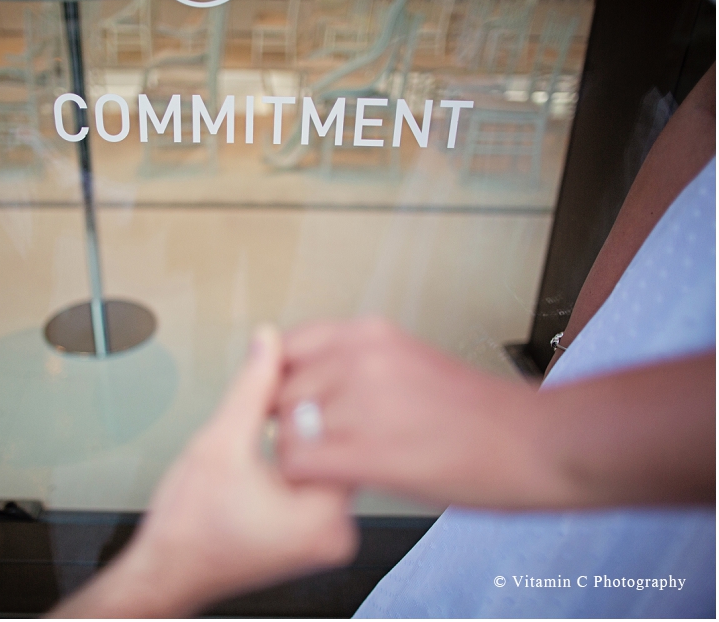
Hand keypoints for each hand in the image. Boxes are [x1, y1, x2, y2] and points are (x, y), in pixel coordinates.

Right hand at [51, 325, 357, 617]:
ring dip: (300, 442)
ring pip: (327, 465)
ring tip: (264, 438)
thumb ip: (251, 389)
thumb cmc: (187, 530)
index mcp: (323, 517)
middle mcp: (335, 533)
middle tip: (275, 405)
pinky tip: (267, 459)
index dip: (313, 401)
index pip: (343, 434)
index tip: (290, 382)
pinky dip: (296, 465)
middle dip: (306, 421)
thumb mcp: (219, 443)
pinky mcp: (312, 537)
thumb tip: (269, 345)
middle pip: (337, 449)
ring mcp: (325, 538)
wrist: (167, 571)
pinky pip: (316, 485)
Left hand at [275, 318, 539, 507]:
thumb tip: (313, 383)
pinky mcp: (369, 450)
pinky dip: (309, 480)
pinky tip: (340, 483)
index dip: (285, 383)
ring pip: (284, 432)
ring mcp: (362, 402)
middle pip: (280, 392)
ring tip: (336, 466)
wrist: (536, 442)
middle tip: (320, 444)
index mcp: (368, 333)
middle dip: (290, 424)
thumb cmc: (480, 413)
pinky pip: (300, 464)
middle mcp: (359, 358)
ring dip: (301, 455)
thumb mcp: (410, 361)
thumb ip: (356, 365)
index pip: (287, 347)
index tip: (296, 405)